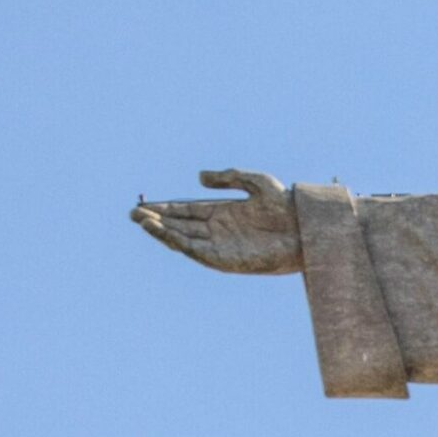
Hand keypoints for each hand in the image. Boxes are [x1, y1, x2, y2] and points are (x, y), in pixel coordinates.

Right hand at [131, 170, 301, 274]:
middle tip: (132, 213)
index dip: (165, 208)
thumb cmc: (285, 205)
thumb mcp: (255, 182)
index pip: (186, 210)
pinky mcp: (226, 259)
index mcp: (222, 212)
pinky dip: (180, 244)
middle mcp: (218, 230)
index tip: (144, 205)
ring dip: (162, 232)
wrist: (305, 228)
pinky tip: (166, 234)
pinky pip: (198, 252)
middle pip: (179, 225)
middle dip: (156, 221)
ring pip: (184, 239)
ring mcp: (221, 245)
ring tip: (142, 222)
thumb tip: (199, 178)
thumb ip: (228, 177)